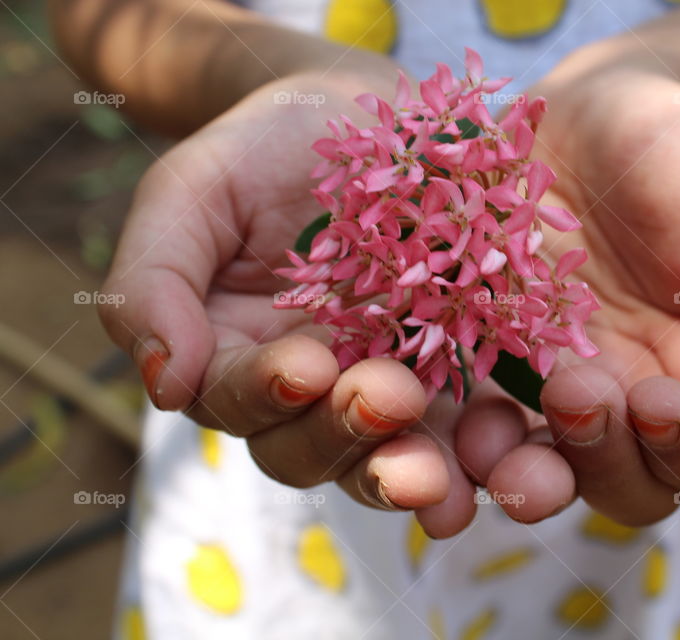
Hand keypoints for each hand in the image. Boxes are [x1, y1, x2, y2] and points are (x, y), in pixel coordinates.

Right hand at [98, 72, 472, 515]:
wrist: (361, 112)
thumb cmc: (263, 148)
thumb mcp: (191, 193)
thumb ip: (155, 280)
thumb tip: (164, 383)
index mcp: (236, 357)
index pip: (239, 401)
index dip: (266, 393)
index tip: (301, 363)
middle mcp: (313, 390)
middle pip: (313, 448)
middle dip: (346, 434)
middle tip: (384, 397)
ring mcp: (391, 386)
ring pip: (390, 457)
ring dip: (411, 469)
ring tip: (439, 468)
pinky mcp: (461, 370)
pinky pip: (470, 430)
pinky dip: (483, 453)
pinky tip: (505, 459)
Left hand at [452, 69, 679, 526]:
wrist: (594, 107)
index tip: (660, 399)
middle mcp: (640, 396)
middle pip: (636, 486)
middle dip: (613, 461)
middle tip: (583, 392)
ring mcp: (562, 382)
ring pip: (556, 476)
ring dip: (540, 471)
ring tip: (523, 412)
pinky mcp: (495, 359)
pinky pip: (482, 428)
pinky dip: (473, 445)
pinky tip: (464, 421)